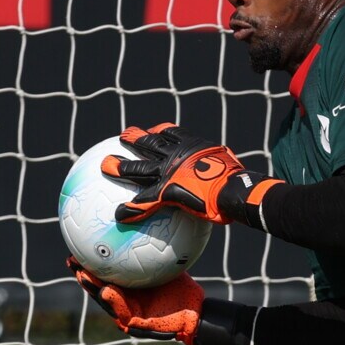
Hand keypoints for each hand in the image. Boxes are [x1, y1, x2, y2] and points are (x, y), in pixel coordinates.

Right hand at [69, 257, 204, 344]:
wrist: (196, 310)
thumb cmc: (181, 287)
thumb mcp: (168, 264)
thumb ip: (155, 247)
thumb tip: (150, 217)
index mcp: (128, 287)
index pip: (103, 274)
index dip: (89, 264)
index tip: (77, 248)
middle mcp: (125, 300)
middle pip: (99, 287)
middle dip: (84, 275)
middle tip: (72, 260)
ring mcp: (130, 314)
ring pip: (107, 301)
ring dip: (93, 289)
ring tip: (83, 276)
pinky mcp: (139, 325)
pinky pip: (124, 313)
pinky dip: (114, 303)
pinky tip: (107, 291)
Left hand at [102, 123, 280, 224]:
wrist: (235, 190)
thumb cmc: (239, 182)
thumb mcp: (230, 168)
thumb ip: (223, 171)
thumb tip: (236, 180)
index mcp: (193, 147)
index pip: (174, 134)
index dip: (162, 131)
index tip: (154, 129)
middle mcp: (177, 156)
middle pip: (151, 144)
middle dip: (136, 139)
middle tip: (124, 136)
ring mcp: (170, 172)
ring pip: (139, 168)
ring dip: (121, 166)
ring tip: (105, 165)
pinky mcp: (167, 189)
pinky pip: (144, 200)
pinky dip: (132, 208)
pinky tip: (119, 215)